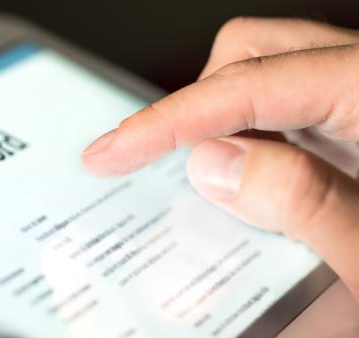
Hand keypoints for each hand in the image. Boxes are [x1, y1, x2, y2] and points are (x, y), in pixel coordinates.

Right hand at [82, 17, 358, 297]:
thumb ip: (306, 204)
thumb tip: (213, 165)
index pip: (248, 85)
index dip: (166, 122)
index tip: (111, 152)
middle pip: (251, 54)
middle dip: (199, 111)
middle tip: (182, 175)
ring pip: (268, 72)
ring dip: (228, 126)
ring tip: (225, 190)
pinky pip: (290, 103)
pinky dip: (256, 138)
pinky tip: (260, 186)